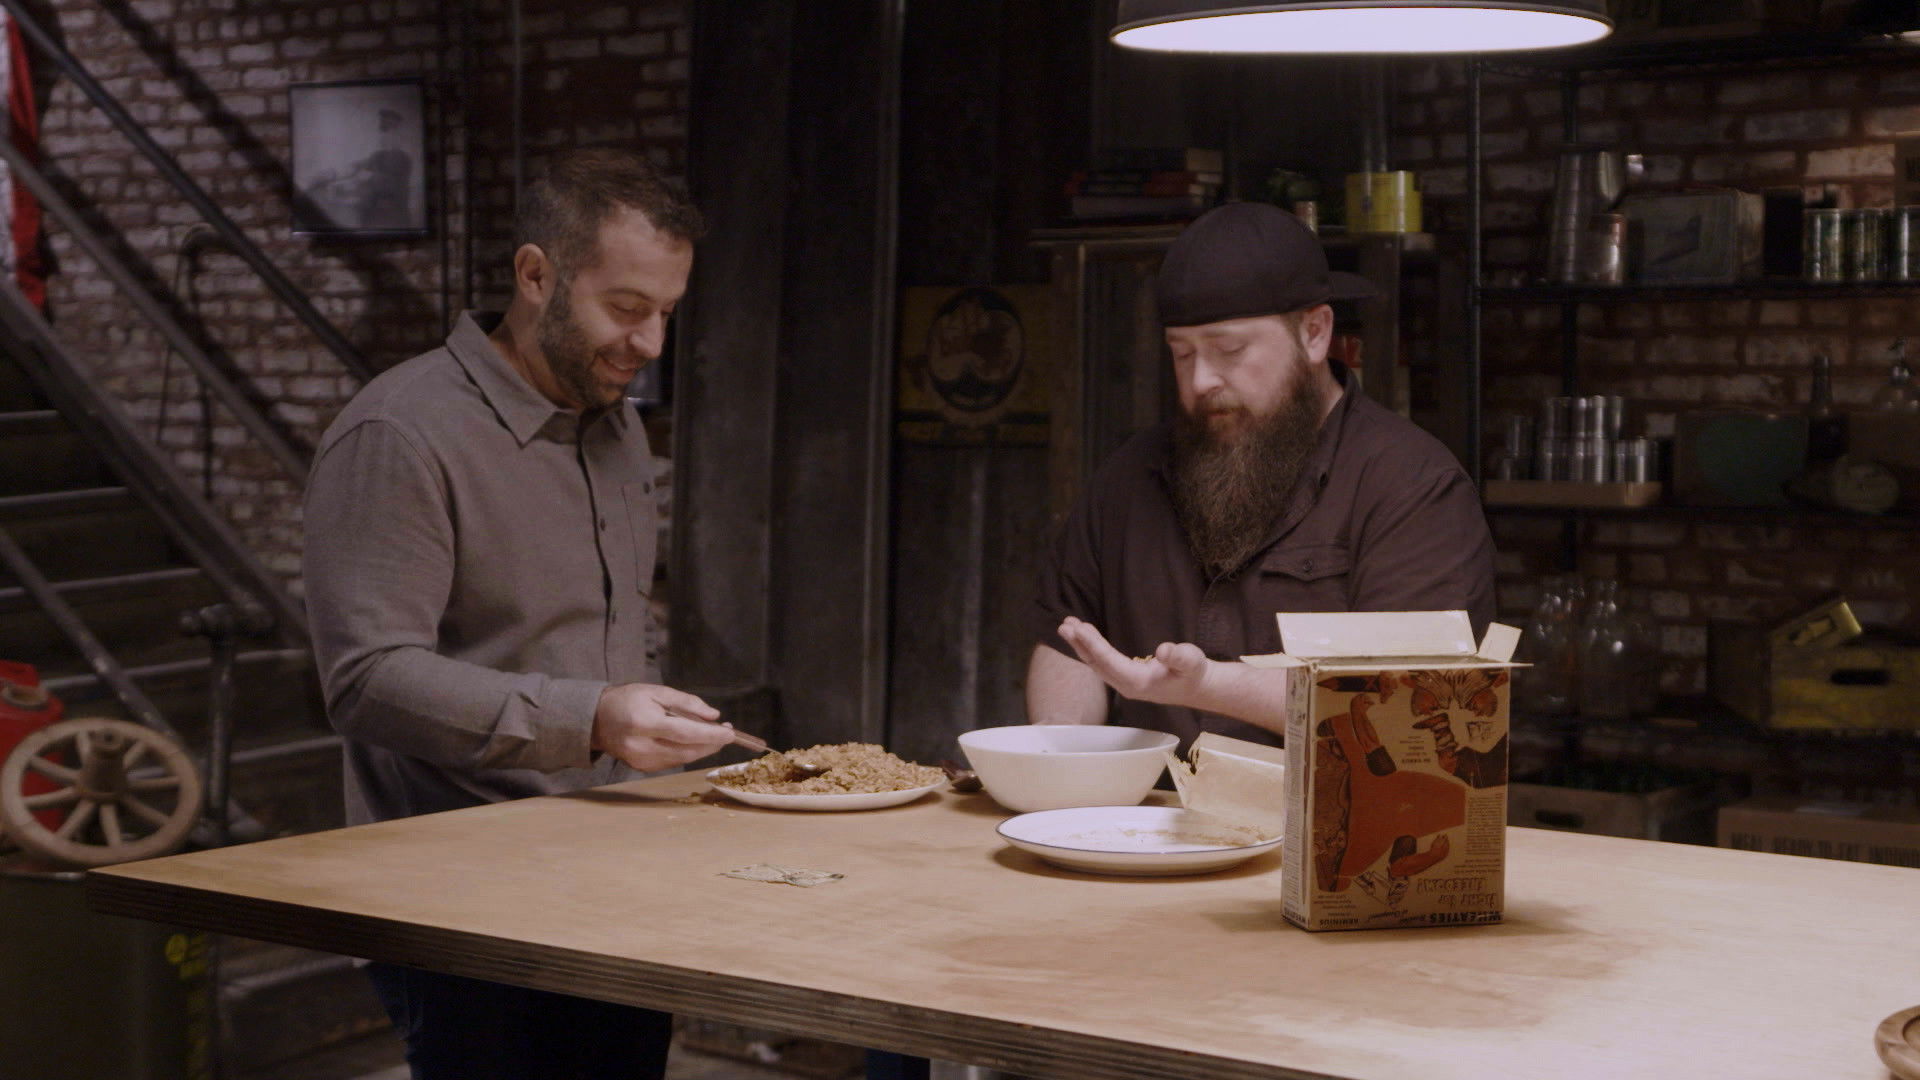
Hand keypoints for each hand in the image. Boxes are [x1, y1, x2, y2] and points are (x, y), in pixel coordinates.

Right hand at [591, 683, 733, 770]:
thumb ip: (686, 702)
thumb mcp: (656, 691)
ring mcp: (641, 761)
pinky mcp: (643, 768)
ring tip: (714, 734)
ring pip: (683, 759)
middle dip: (711, 744)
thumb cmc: (627, 700)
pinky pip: (673, 762)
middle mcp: (642, 746)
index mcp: (644, 723)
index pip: (684, 733)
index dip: (710, 735)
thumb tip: (713, 716)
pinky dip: (687, 752)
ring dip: (702, 749)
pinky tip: (693, 741)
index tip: (730, 733)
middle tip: (727, 732)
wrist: (596, 720)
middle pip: (687, 751)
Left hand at [1057, 616, 1209, 707]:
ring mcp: (1124, 683)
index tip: (1078, 628)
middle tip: (1064, 624)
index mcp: (1138, 682)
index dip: (1092, 644)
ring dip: (1082, 645)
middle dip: (1080, 643)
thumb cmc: (1194, 672)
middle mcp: (1126, 685)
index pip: (1109, 661)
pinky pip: (1102, 663)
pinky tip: (1083, 636)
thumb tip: (1164, 650)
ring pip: (1097, 664)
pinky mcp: (1124, 678)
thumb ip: (1179, 657)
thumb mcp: (1192, 661)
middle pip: (1097, 663)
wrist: (1197, 688)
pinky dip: (1090, 649)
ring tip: (1068, 625)